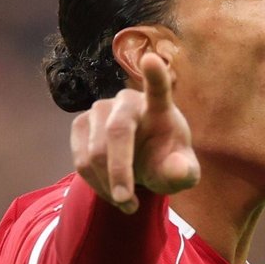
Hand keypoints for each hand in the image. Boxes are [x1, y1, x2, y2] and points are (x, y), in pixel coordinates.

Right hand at [70, 53, 199, 213]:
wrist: (141, 163)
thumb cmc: (166, 162)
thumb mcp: (181, 174)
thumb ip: (184, 172)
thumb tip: (178, 170)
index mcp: (159, 107)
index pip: (159, 88)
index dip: (156, 74)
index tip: (152, 59)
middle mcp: (127, 101)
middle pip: (116, 132)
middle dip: (119, 172)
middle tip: (128, 204)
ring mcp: (100, 109)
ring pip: (94, 152)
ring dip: (108, 186)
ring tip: (127, 203)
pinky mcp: (80, 124)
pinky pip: (81, 160)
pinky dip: (95, 184)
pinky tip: (111, 192)